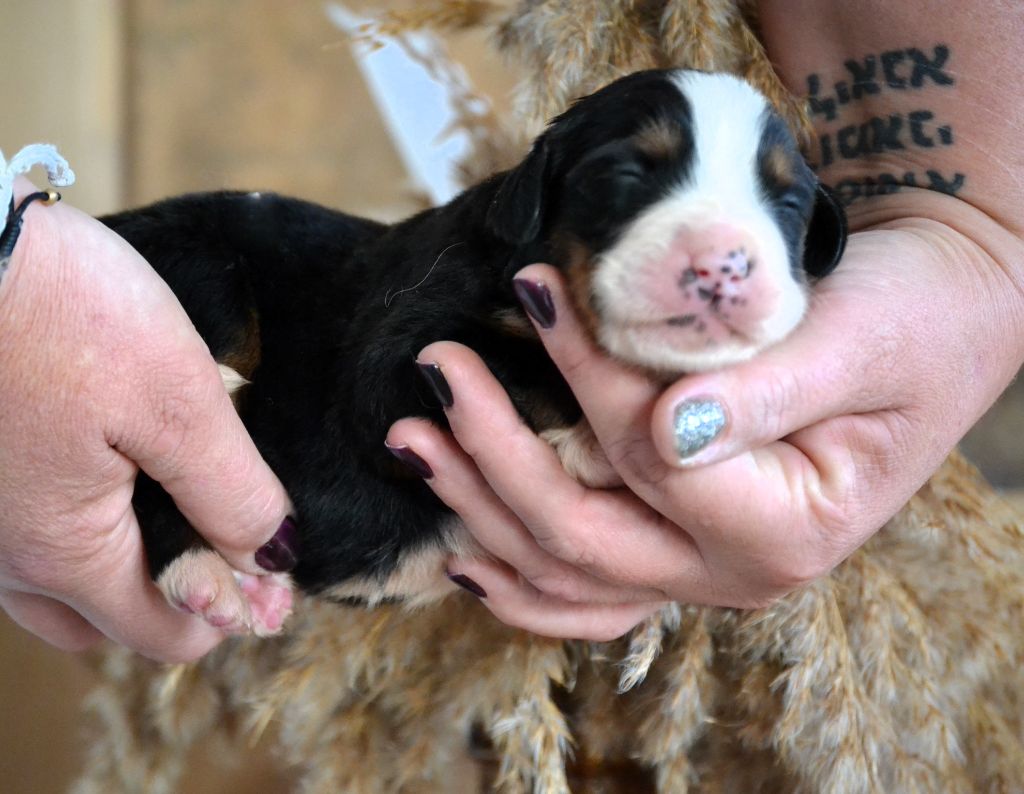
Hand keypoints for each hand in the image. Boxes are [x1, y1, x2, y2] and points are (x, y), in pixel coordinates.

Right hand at [0, 178, 291, 661]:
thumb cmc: (63, 313)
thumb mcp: (177, 403)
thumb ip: (230, 494)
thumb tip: (273, 560)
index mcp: (63, 551)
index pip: (159, 634)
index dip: (227, 615)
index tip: (272, 574)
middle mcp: (5, 554)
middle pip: (102, 619)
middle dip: (170, 599)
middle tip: (225, 542)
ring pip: (58, 582)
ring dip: (121, 565)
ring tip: (176, 503)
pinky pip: (28, 530)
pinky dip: (79, 523)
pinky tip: (117, 467)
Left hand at [388, 194, 1023, 639]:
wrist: (938, 320)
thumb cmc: (912, 320)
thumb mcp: (858, 341)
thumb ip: (766, 393)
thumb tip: (667, 428)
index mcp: (785, 531)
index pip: (650, 459)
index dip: (587, 378)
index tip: (537, 289)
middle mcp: (735, 572)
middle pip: (580, 540)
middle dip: (493, 457)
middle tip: (435, 373)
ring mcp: (700, 568)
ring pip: (565, 575)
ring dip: (480, 511)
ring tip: (413, 442)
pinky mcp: (677, 541)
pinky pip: (585, 590)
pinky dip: (520, 578)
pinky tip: (463, 548)